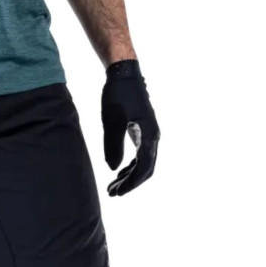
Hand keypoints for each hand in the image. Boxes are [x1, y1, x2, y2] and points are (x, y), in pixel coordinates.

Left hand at [101, 58, 159, 195]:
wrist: (124, 73)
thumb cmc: (118, 94)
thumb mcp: (112, 120)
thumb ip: (113, 145)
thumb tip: (113, 168)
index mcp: (149, 136)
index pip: (143, 169)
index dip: (130, 184)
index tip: (117, 193)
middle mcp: (153, 137)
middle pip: (145, 169)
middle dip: (130, 183)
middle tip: (112, 192)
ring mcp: (149, 133)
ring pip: (143, 162)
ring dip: (129, 175)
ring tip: (113, 185)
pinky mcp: (142, 128)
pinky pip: (140, 153)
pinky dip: (130, 164)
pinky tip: (119, 170)